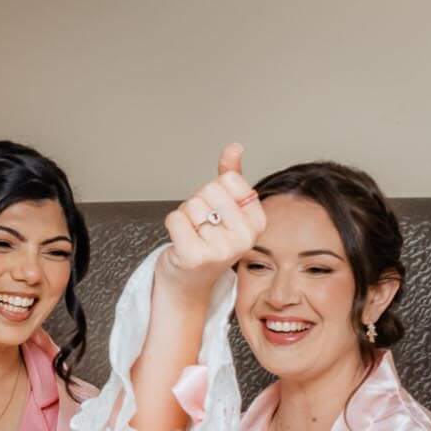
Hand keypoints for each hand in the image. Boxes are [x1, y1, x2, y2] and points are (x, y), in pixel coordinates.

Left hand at [159, 142, 268, 291]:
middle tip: (203, 226)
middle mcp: (243, 238)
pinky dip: (173, 225)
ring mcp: (220, 249)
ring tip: (194, 235)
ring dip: (186, 217)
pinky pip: (175, 219)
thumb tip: (235, 148)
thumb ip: (232, 176)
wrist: (189, 282)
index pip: (230, 179)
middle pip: (209, 190)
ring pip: (191, 205)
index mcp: (257, 223)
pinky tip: (182, 241)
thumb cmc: (208, 241)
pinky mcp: (194, 256)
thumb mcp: (227, 208)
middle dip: (199, 203)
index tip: (219, 212)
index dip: (216, 190)